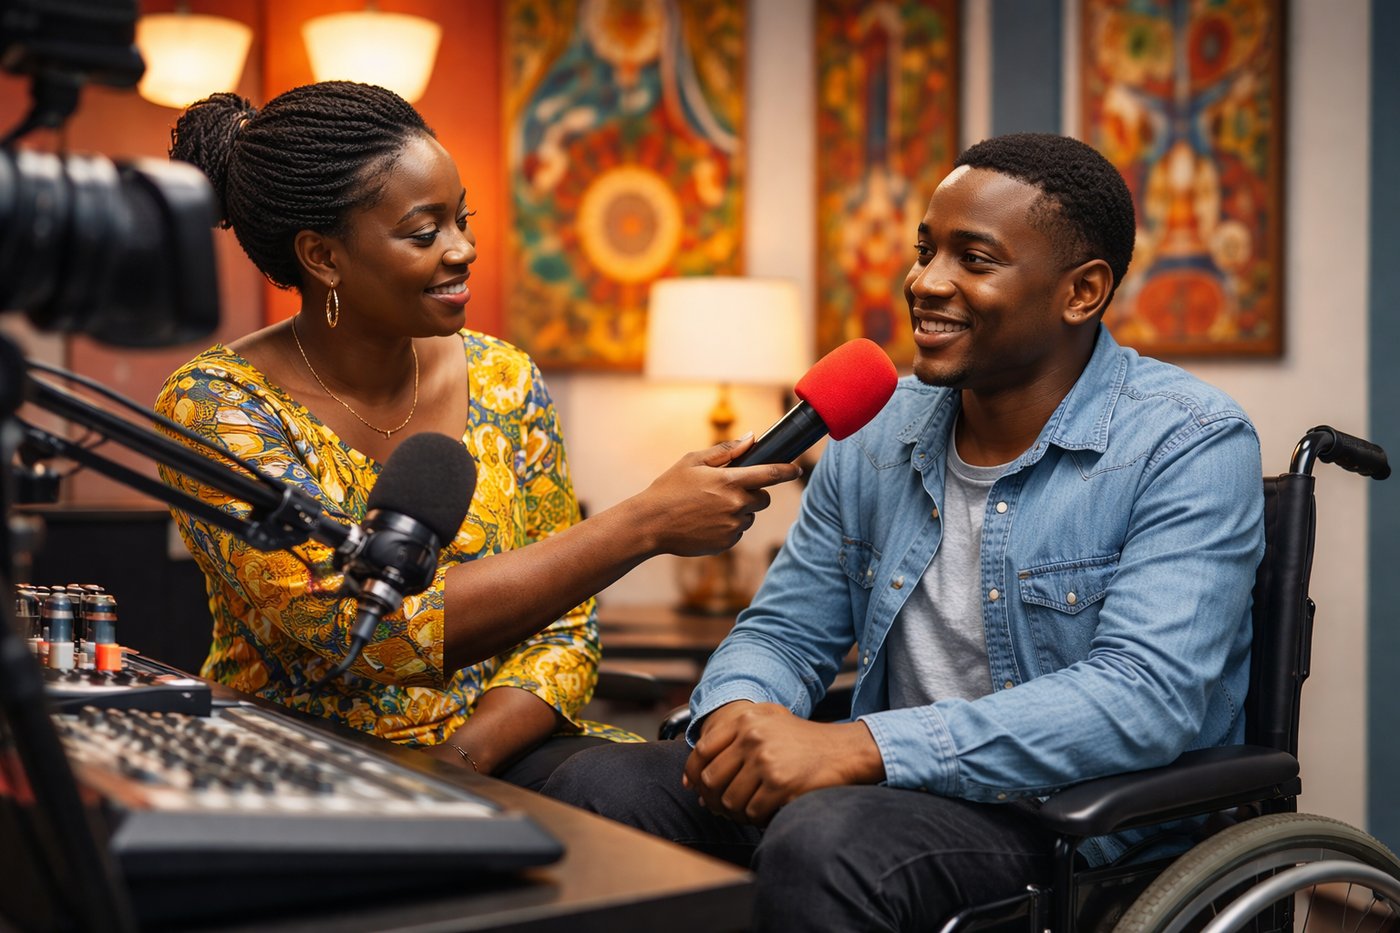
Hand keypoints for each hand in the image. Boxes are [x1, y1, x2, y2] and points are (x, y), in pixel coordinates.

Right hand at [630, 436, 801, 556]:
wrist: (651, 523)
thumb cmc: (670, 488)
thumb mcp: (693, 461)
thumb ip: (726, 450)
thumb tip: (752, 438)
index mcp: (730, 481)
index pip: (770, 474)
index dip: (787, 471)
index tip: (796, 469)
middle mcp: (736, 505)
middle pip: (763, 499)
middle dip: (754, 493)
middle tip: (729, 491)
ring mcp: (732, 527)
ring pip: (749, 516)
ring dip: (738, 511)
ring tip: (709, 508)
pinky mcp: (726, 543)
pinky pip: (737, 533)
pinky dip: (727, 527)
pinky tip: (705, 522)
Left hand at [682, 701, 884, 825]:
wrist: (842, 751)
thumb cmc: (801, 740)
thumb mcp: (767, 722)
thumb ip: (730, 740)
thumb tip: (693, 781)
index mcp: (745, 720)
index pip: (702, 751)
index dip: (693, 774)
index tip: (695, 788)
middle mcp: (752, 737)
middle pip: (711, 779)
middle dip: (714, 798)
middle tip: (724, 805)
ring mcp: (766, 760)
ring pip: (729, 800)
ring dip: (737, 811)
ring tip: (750, 807)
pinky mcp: (780, 784)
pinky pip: (752, 812)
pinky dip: (756, 817)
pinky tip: (766, 810)